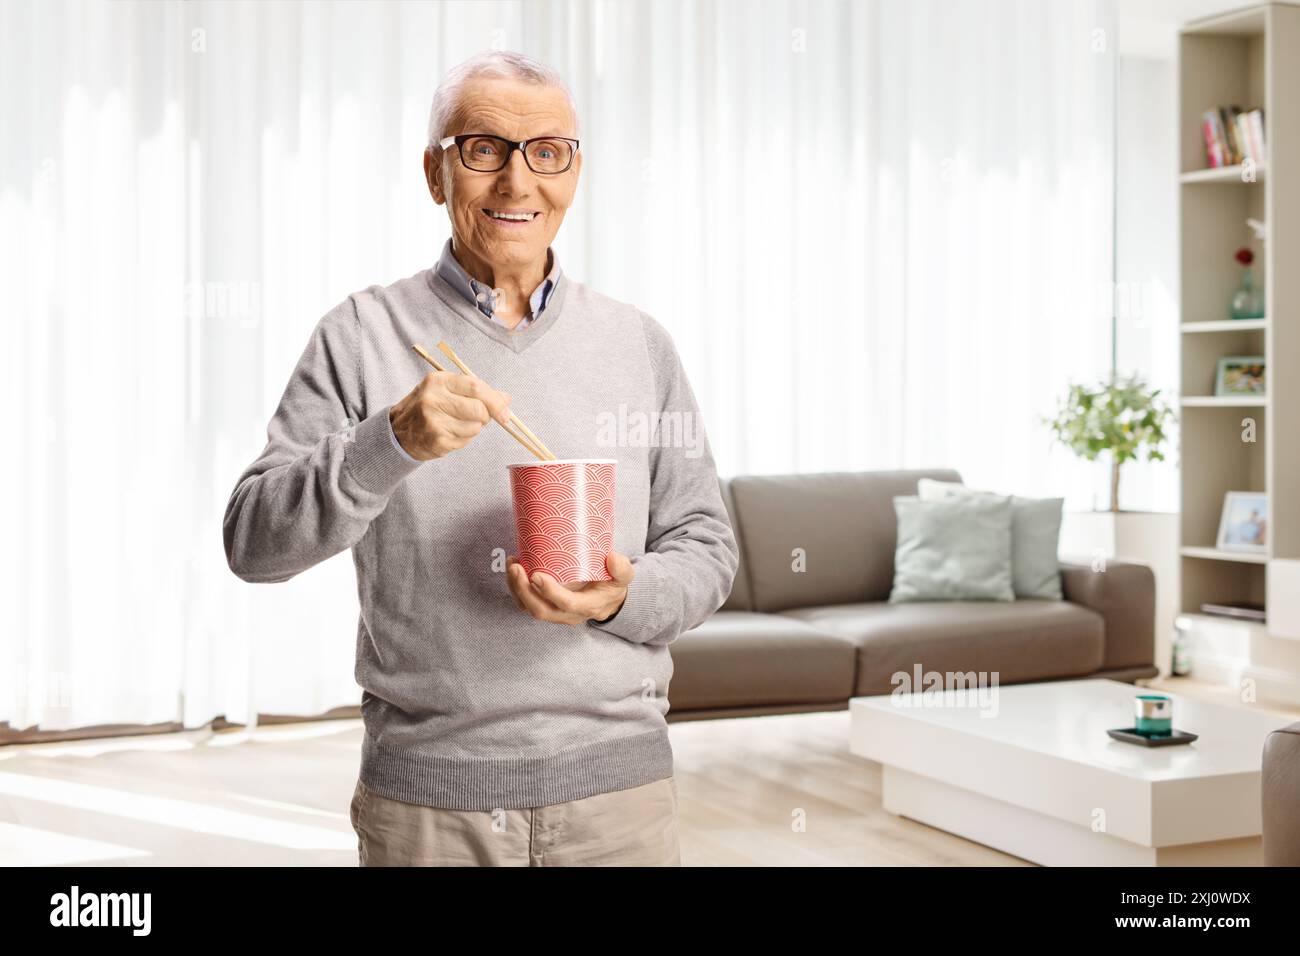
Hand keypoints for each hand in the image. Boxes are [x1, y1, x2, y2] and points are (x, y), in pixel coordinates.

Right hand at [388, 370, 511, 460]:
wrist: (398, 432)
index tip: (505, 412)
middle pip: (479, 409)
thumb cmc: (427, 408)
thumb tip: (506, 399)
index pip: (476, 387)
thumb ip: (476, 391)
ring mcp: (434, 421)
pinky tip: (450, 434)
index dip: (495, 401)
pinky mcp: (437, 440)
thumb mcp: (446, 390)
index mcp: (438, 381)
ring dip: (473, 429)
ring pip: (475, 427)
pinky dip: (464, 439)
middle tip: (478, 418)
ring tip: (456, 425)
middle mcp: (434, 399)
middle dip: (485, 416)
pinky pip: (466, 441)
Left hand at [506, 551, 633, 625]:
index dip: (549, 592)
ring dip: (516, 588)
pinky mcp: (546, 607)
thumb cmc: (613, 586)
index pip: (566, 604)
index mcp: (587, 606)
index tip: (536, 574)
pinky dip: (516, 588)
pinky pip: (526, 603)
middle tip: (516, 567)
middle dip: (523, 589)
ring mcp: (555, 613)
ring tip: (512, 564)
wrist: (608, 600)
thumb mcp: (624, 576)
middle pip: (540, 610)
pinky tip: (514, 569)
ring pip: (529, 608)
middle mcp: (568, 614)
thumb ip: (621, 568)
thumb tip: (611, 558)